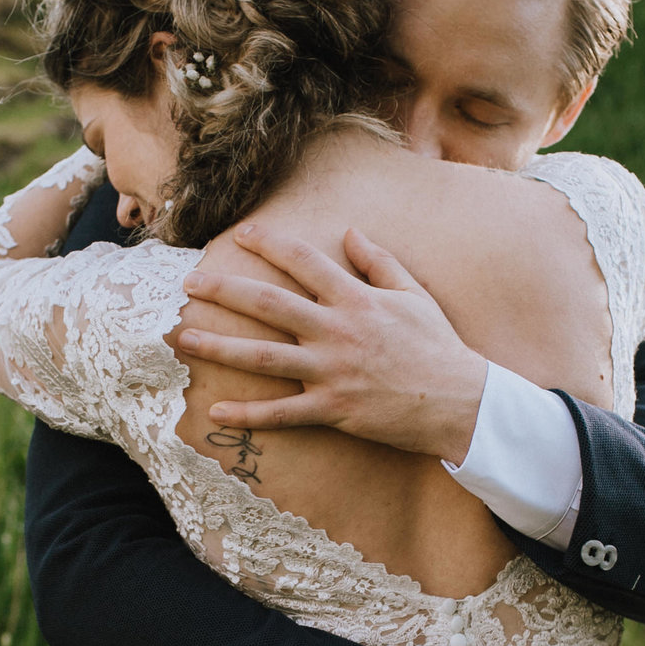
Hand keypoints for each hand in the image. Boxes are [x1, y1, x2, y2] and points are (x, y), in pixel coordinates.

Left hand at [176, 224, 489, 462]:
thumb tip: (349, 231)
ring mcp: (332, 371)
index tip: (242, 233)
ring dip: (219, 346)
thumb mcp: (414, 293)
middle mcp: (337, 331)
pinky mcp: (333, 408)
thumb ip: (377, 262)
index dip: (271, 244)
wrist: (461, 401)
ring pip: (263, 357)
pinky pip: (283, 413)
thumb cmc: (438, 346)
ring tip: (183, 338)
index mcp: (356, 299)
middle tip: (189, 282)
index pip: (305, 262)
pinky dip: (248, 414)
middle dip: (226, 289)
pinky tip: (215, 411)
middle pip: (269, 304)